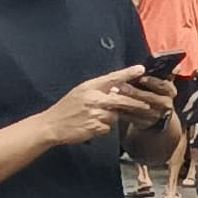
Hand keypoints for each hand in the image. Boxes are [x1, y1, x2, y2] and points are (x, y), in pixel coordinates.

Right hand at [35, 68, 157, 148]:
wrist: (50, 125)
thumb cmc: (67, 108)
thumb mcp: (80, 93)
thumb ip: (98, 90)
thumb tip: (118, 89)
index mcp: (89, 87)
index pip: (112, 78)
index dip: (127, 73)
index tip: (141, 69)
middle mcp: (93, 99)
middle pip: (122, 100)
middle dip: (136, 103)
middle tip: (147, 106)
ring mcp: (95, 114)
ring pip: (115, 116)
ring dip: (111, 118)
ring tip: (95, 118)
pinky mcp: (95, 127)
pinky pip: (108, 128)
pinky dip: (103, 128)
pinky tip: (91, 127)